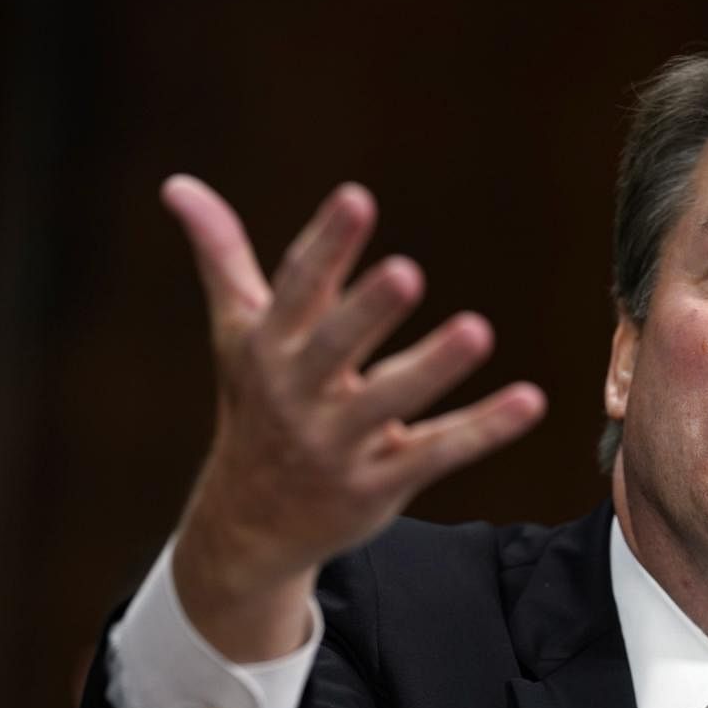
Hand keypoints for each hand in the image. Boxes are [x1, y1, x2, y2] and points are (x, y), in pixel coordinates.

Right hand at [162, 176, 545, 659]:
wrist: (249, 525)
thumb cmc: (255, 407)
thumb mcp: (236, 333)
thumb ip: (221, 257)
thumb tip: (177, 183)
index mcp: (268, 349)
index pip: (298, 289)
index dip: (327, 245)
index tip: (357, 198)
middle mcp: (298, 396)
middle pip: (334, 347)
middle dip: (366, 311)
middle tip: (407, 273)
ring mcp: (338, 444)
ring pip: (390, 402)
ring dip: (433, 368)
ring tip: (479, 330)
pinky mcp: (378, 483)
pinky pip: (436, 453)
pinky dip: (484, 429)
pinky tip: (530, 401)